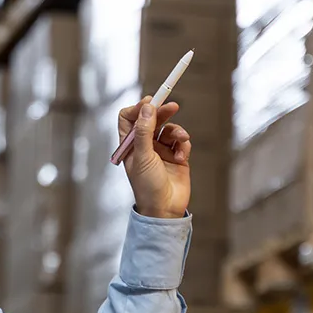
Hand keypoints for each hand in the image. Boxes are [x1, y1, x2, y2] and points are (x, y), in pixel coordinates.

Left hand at [118, 97, 191, 219]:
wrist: (165, 209)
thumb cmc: (147, 186)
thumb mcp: (142, 156)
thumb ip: (144, 130)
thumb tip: (146, 106)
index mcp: (130, 145)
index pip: (129, 117)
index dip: (139, 108)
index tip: (150, 103)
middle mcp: (145, 145)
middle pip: (152, 119)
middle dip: (162, 112)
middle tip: (172, 106)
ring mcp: (161, 151)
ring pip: (169, 129)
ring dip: (177, 132)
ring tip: (181, 140)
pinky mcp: (177, 157)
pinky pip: (181, 141)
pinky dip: (183, 145)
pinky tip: (182, 156)